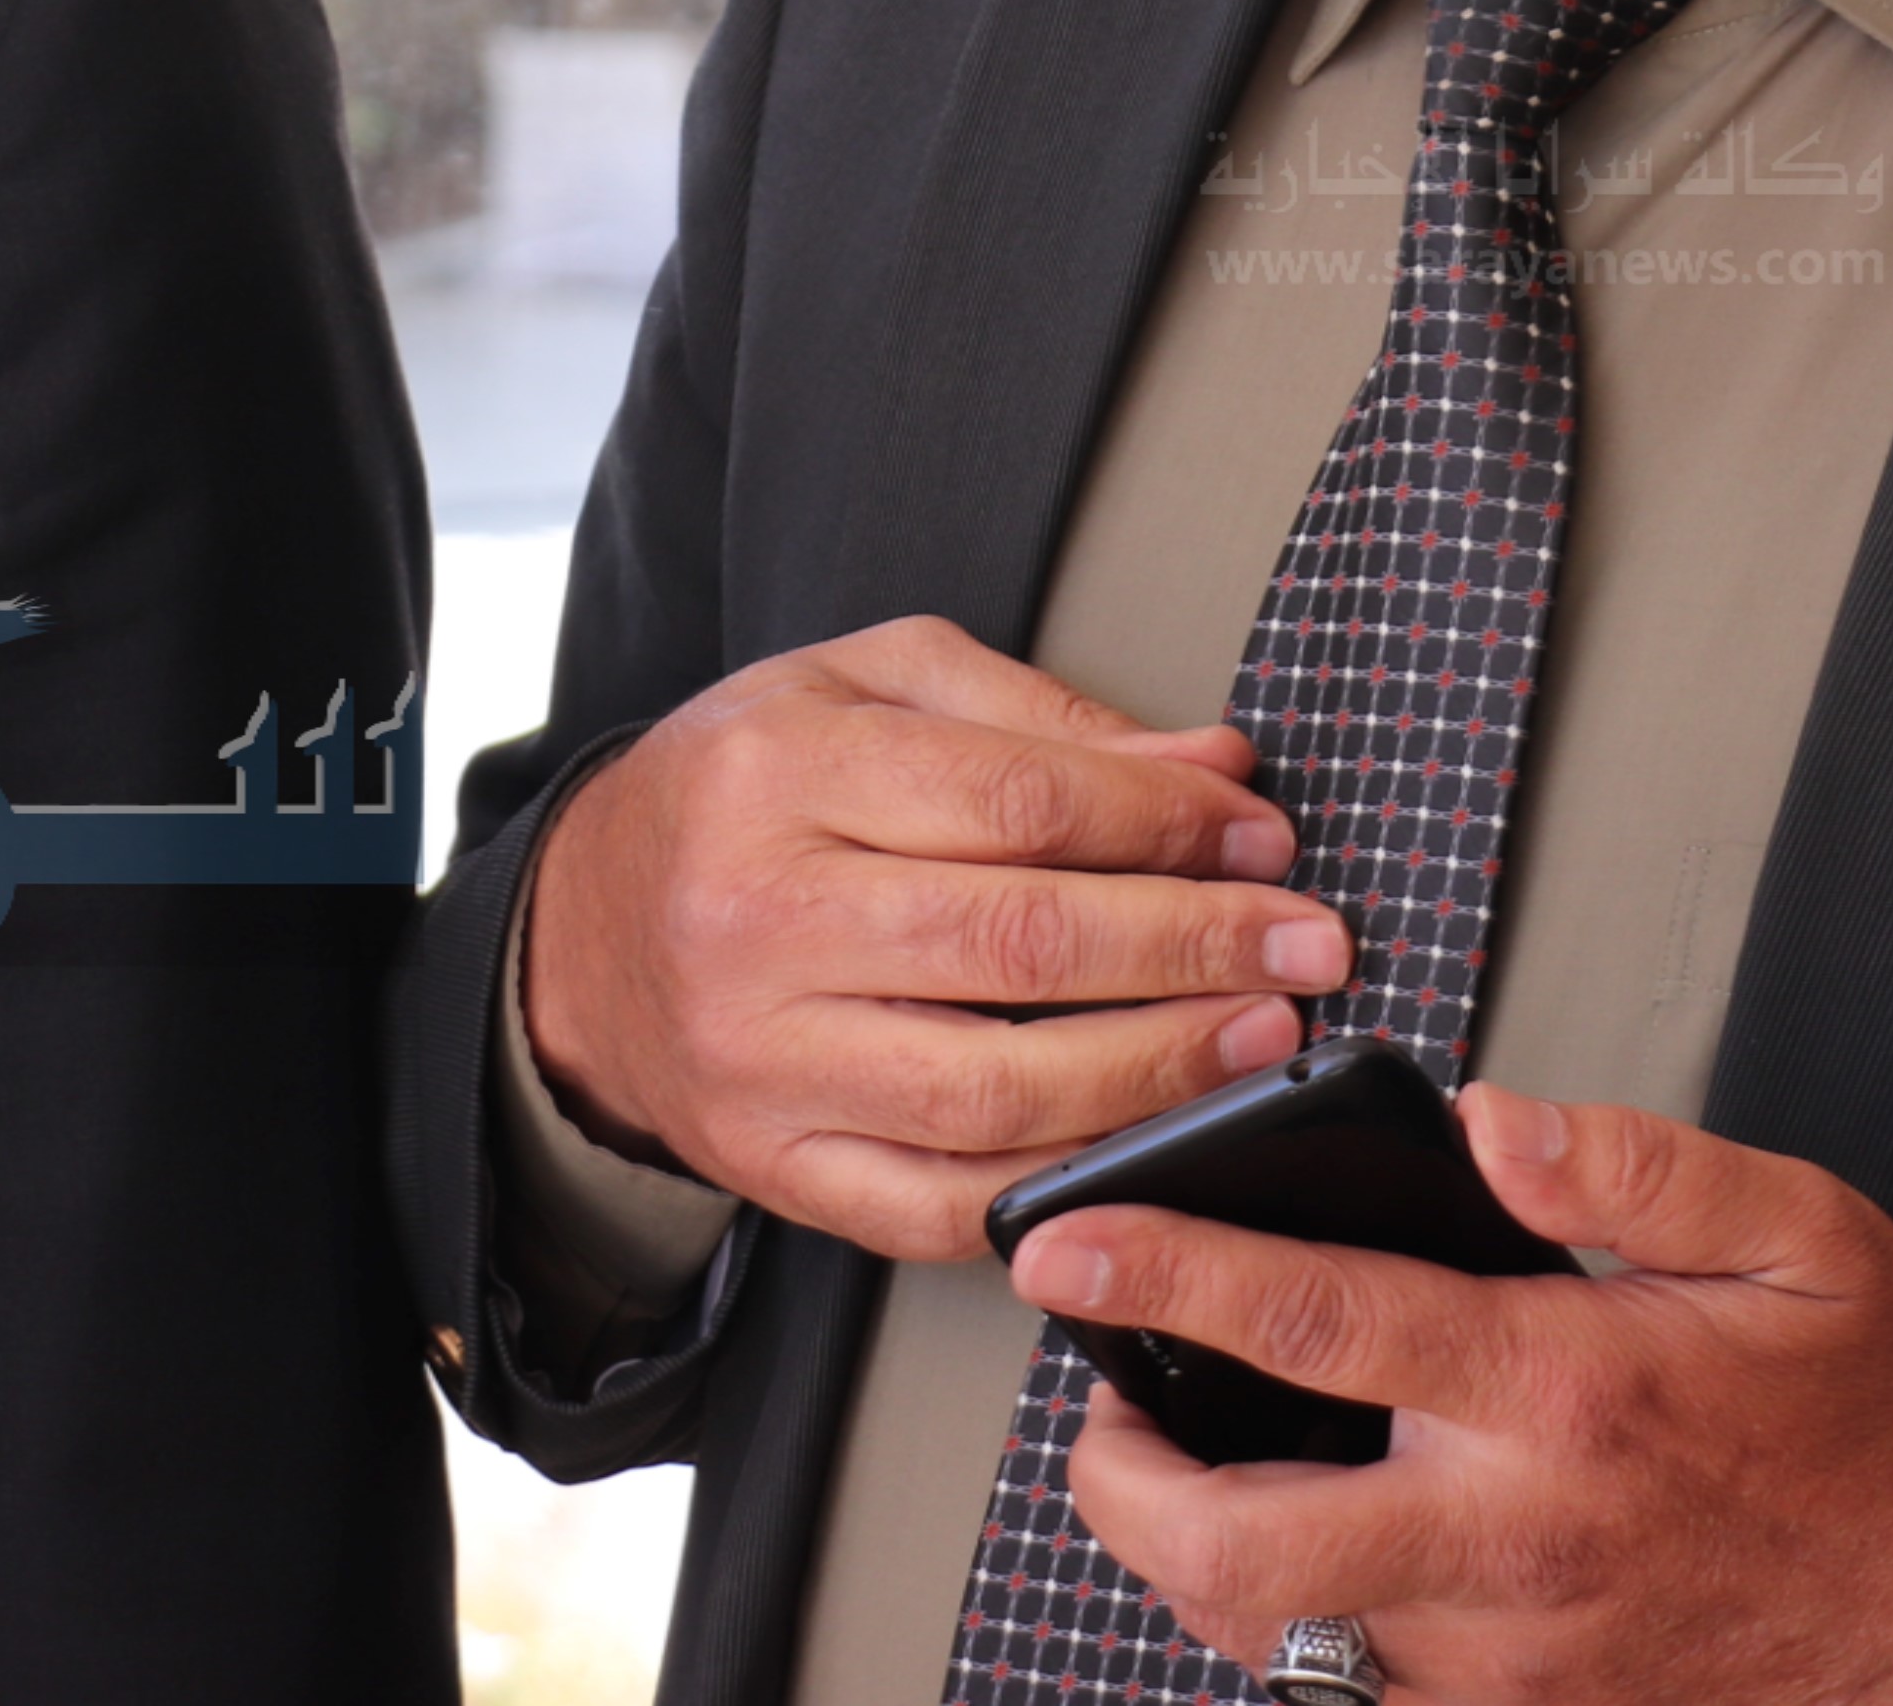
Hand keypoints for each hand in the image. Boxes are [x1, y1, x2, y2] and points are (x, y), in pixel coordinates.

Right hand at [517, 615, 1346, 1259]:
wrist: (582, 934)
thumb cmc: (743, 795)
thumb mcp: (860, 690)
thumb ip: (1035, 717)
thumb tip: (1210, 762)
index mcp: (779, 773)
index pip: (1017, 800)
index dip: (1167, 822)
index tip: (1260, 835)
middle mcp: (758, 918)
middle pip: (1023, 943)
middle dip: (1197, 945)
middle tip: (1310, 942)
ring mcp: (763, 1060)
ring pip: (995, 1091)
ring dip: (1160, 1070)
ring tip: (1262, 1039)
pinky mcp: (777, 1167)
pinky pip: (944, 1202)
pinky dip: (1065, 1181)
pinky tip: (1151, 1141)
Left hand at [1016, 1088, 1892, 1705]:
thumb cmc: (1883, 1411)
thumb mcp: (1802, 1235)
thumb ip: (1637, 1164)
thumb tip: (1490, 1115)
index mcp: (1563, 1396)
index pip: (1311, 1325)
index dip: (1163, 1277)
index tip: (1058, 1243)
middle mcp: (1514, 1540)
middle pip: (1242, 1544)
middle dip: (1121, 1482)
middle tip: (1099, 1411)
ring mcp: (1514, 1655)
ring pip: (1277, 1634)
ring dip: (1194, 1558)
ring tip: (1183, 1469)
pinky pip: (1360, 1692)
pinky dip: (1296, 1626)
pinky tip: (1305, 1549)